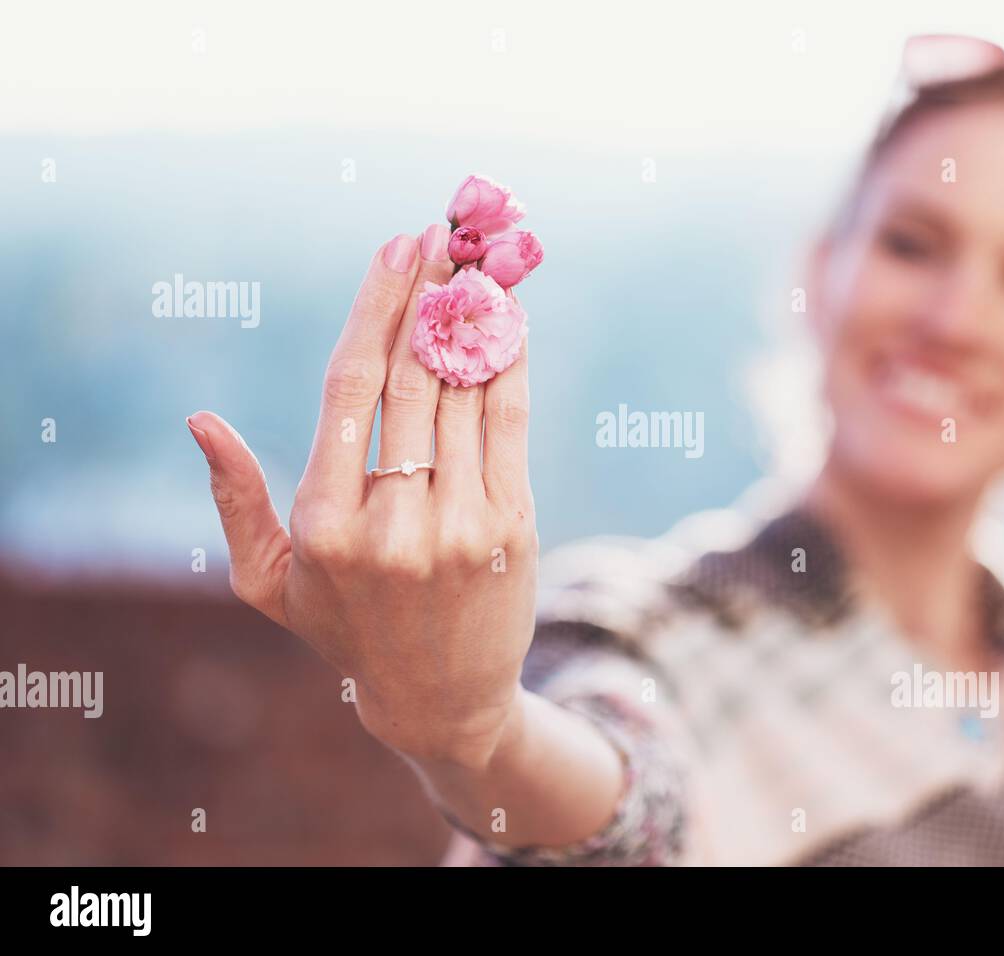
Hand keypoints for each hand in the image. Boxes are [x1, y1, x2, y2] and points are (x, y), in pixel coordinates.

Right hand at [186, 227, 538, 768]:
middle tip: (441, 233)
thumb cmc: (346, 629)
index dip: (374, 309)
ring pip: (466, 394)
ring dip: (473, 316)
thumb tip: (200, 422)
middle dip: (427, 294)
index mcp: (323, 524)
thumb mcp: (270, 581)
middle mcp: (392, 522)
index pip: (348, 388)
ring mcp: (459, 526)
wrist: (442, 698)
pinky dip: (510, 365)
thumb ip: (237, 501)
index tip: (393, 251)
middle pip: (411, 378)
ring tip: (477, 259)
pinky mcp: (513, 528)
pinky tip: (509, 320)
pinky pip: (510, 426)